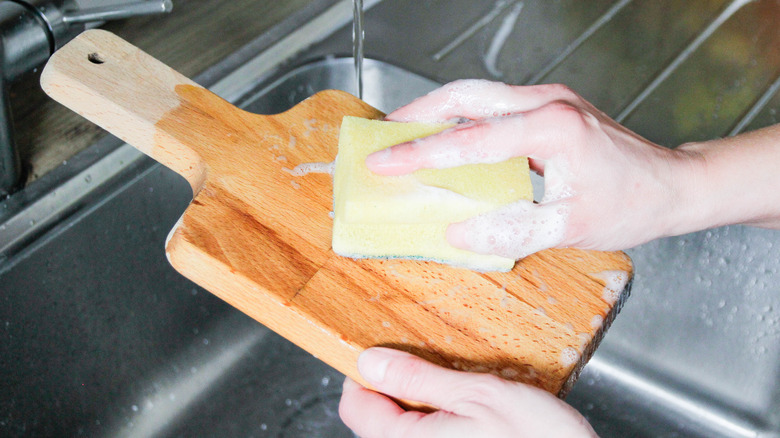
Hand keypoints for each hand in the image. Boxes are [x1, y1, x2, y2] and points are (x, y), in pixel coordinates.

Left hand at [338, 347, 597, 437]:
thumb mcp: (477, 394)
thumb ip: (418, 378)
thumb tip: (371, 362)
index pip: (355, 405)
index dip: (366, 373)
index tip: (386, 352)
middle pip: (378, 418)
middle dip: (400, 387)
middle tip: (433, 365)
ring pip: (404, 428)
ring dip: (422, 402)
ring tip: (457, 387)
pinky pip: (428, 437)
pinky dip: (439, 419)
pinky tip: (469, 410)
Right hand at [366, 79, 698, 258]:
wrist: (672, 185)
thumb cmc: (631, 204)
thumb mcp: (571, 228)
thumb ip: (513, 231)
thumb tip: (460, 231)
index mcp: (553, 128)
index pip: (472, 140)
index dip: (421, 153)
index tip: (384, 162)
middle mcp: (548, 103)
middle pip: (467, 95)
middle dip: (418, 112)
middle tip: (383, 135)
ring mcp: (550, 101)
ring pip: (478, 95)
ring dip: (437, 111)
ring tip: (404, 133)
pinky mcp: (550, 109)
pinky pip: (494, 106)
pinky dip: (461, 119)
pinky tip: (447, 138)